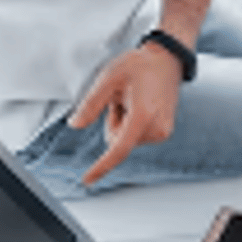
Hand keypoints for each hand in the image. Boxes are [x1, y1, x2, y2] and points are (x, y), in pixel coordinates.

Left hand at [69, 42, 185, 185]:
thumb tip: (75, 125)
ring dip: (124, 121)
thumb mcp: (109, 78)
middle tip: (123, 98)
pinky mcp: (163, 133)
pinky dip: (133, 123)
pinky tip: (141, 104)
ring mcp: (162, 132)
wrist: (167, 61)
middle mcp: (156, 129)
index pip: (117, 149)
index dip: (101, 165)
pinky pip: (136, 136)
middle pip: (117, 141)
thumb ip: (91, 104)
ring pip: (126, 139)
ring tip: (134, 99)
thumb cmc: (139, 66)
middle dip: (114, 122)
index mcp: (143, 116)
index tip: (88, 180)